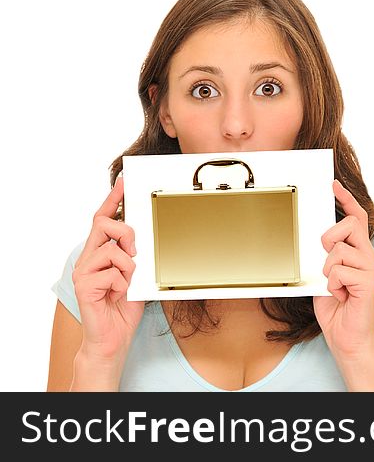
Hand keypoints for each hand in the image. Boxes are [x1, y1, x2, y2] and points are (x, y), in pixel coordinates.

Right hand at [72, 176, 143, 364]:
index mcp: (100, 253)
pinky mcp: (84, 286)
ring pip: (112, 249)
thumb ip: (135, 256)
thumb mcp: (137, 275)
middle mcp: (88, 258)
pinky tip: (118, 295)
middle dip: (125, 231)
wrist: (113, 338)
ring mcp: (83, 271)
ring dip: (129, 267)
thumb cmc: (124, 307)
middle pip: (103, 224)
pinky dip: (124, 283)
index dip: (112, 199)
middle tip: (136, 250)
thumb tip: (142, 240)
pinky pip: (113, 272)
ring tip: (126, 284)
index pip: (102, 219)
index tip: (123, 182)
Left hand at [313, 179, 373, 361]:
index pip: (356, 218)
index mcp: (361, 253)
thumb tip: (318, 241)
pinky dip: (332, 286)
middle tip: (327, 262)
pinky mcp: (369, 281)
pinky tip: (340, 296)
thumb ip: (326, 258)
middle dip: (329, 239)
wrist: (349, 340)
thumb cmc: (337, 311)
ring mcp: (372, 268)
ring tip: (335, 288)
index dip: (346, 199)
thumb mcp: (325, 277)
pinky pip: (338, 271)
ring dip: (327, 271)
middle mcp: (370, 257)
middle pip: (348, 225)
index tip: (333, 185)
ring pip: (338, 250)